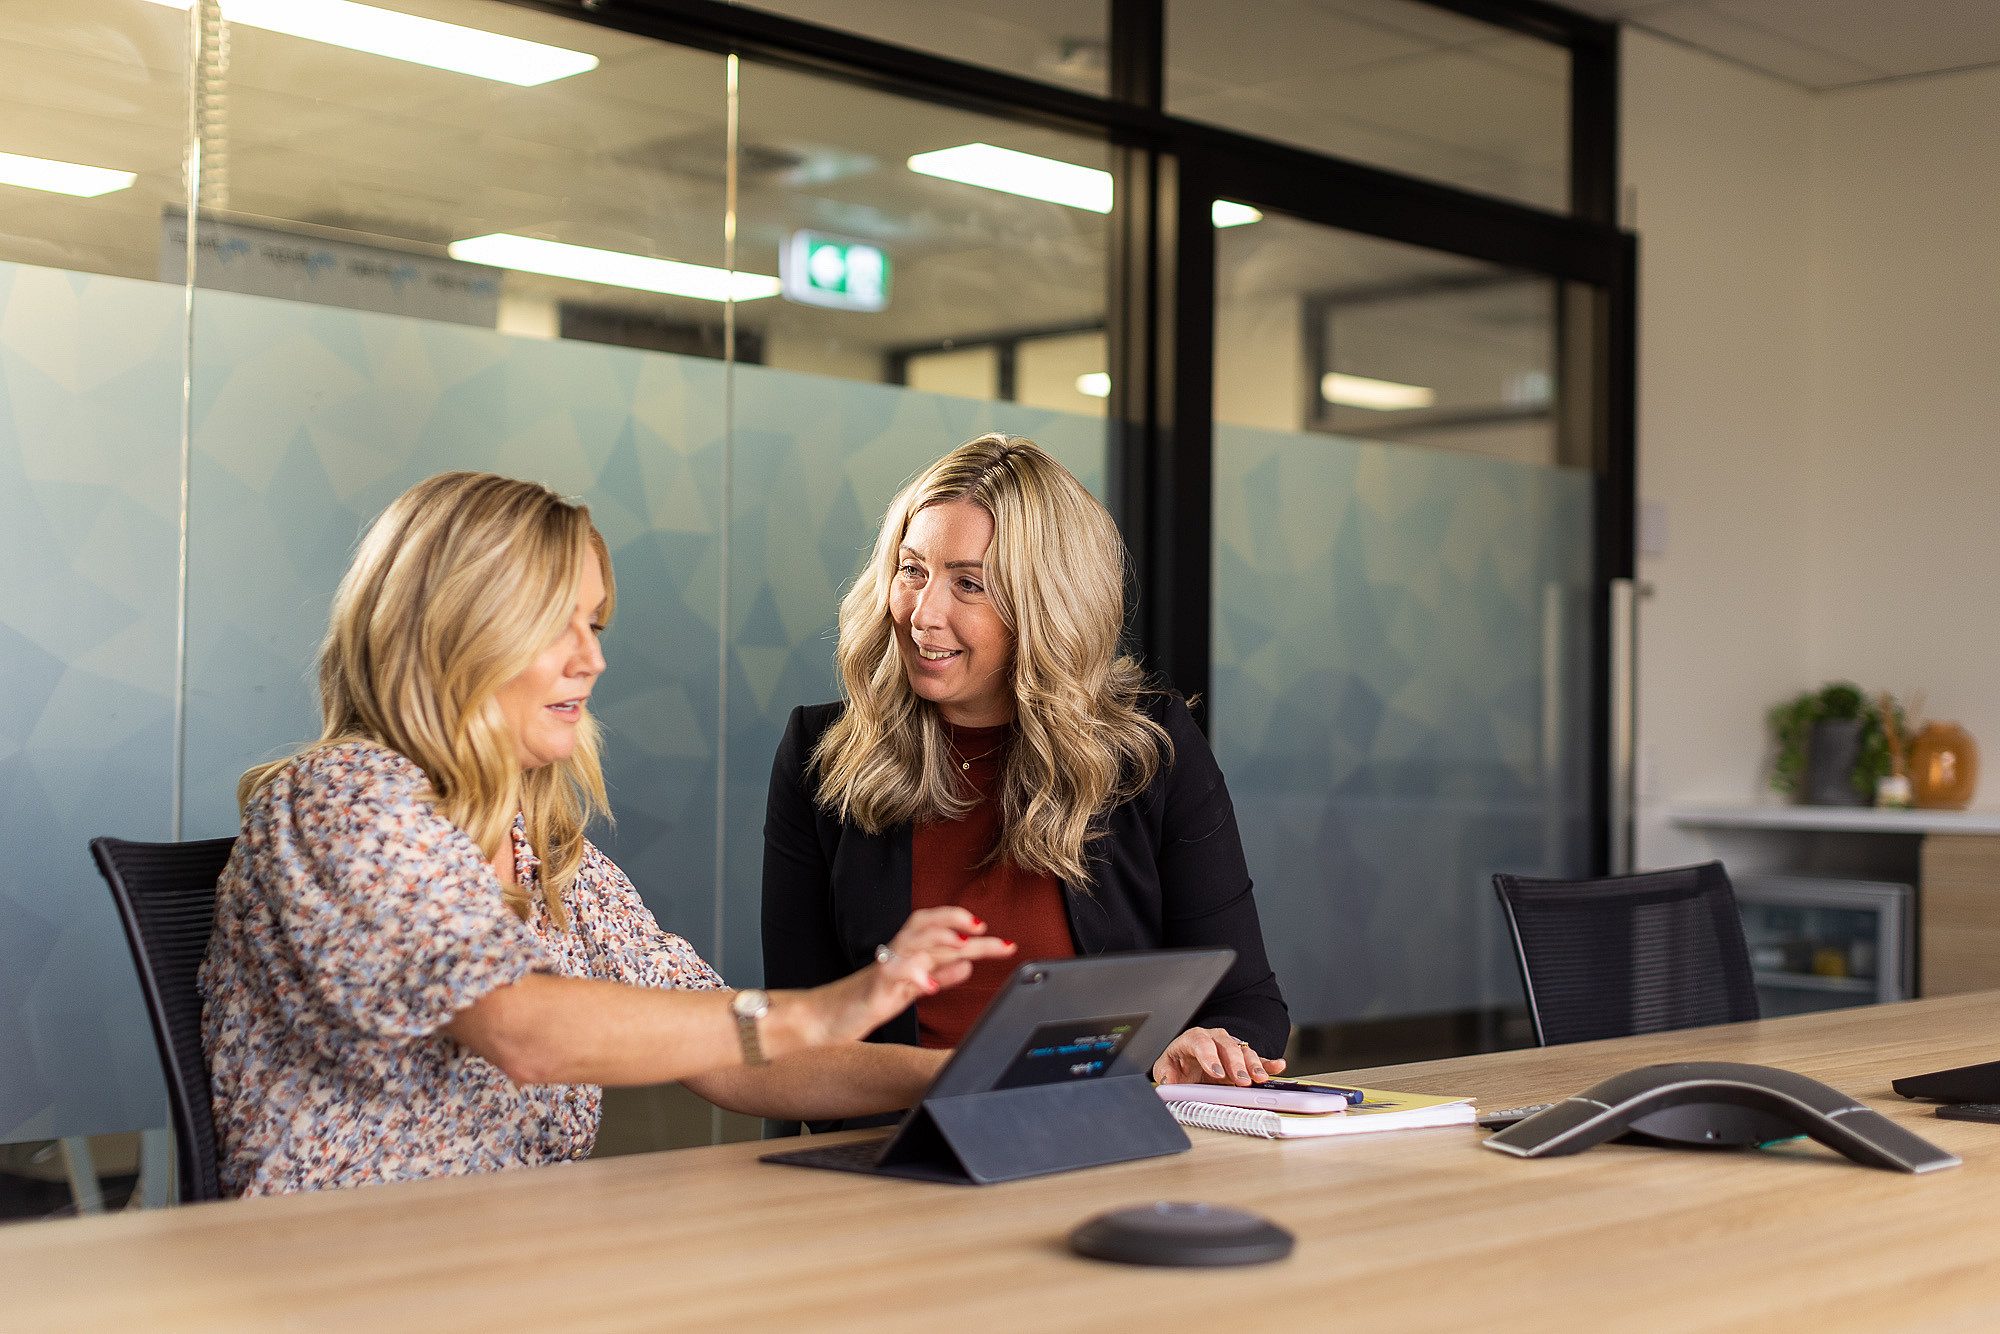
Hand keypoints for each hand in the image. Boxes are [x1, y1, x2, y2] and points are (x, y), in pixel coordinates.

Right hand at [800, 907, 1014, 1046]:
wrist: (817, 1023)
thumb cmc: (859, 1005)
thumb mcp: (907, 992)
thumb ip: (936, 976)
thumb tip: (967, 966)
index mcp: (905, 957)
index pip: (934, 927)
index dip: (960, 923)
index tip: (992, 932)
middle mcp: (895, 957)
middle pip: (929, 929)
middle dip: (963, 927)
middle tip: (993, 935)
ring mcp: (883, 971)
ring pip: (913, 943)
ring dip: (942, 941)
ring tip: (968, 946)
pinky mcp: (871, 990)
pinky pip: (892, 976)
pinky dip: (913, 976)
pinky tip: (931, 986)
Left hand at [1151, 1026, 1286, 1085]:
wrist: (1187, 1065)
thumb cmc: (1178, 1065)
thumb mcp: (1166, 1069)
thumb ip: (1166, 1075)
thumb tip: (1168, 1081)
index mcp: (1192, 1039)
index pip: (1201, 1042)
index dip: (1209, 1057)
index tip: (1216, 1073)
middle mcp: (1213, 1039)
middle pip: (1227, 1046)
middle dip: (1236, 1064)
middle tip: (1242, 1081)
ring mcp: (1230, 1048)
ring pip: (1244, 1051)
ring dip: (1253, 1065)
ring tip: (1259, 1079)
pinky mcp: (1242, 1059)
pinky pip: (1257, 1059)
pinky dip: (1268, 1063)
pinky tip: (1278, 1066)